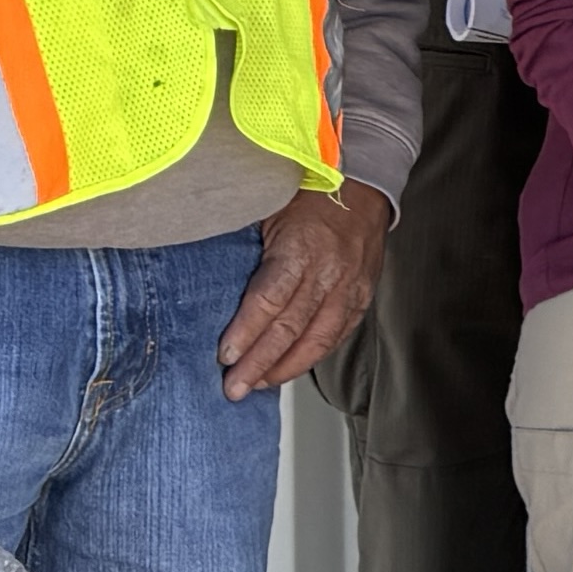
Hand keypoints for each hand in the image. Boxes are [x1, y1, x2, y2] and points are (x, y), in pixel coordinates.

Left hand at [219, 181, 390, 398]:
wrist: (363, 184)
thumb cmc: (308, 193)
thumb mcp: (268, 208)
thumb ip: (247, 247)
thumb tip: (209, 281)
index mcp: (301, 246)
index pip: (270, 300)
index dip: (246, 332)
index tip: (225, 356)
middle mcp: (329, 271)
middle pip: (291, 328)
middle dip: (260, 363)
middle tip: (235, 387)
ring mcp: (350, 286)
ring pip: (318, 339)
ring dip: (286, 367)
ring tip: (260, 384)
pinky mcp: (362, 295)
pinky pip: (338, 333)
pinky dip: (314, 354)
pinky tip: (292, 367)